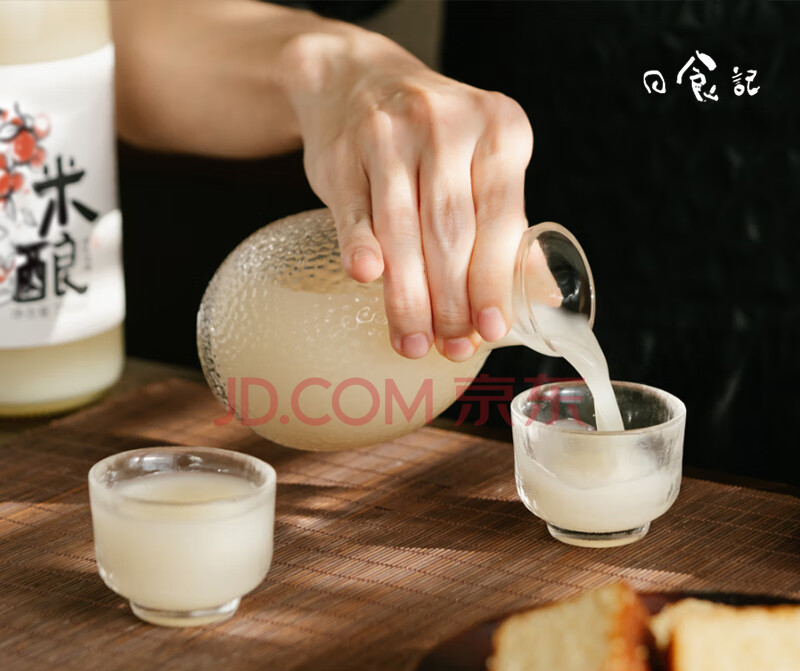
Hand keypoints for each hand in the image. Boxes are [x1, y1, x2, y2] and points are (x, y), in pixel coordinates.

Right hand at [282, 30, 532, 360]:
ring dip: (407, 294)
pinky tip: (365, 277)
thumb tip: (542, 302)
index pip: (501, 219)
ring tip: (413, 341)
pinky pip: (354, 208)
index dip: (494, 281)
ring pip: (403, 229)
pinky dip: (360, 243)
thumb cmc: (433, 140)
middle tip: (451, 347)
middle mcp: (447, 125)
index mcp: (500, 130)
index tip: (490, 331)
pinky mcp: (343, 152)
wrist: (358, 81)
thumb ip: (508, 230)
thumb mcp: (483, 165)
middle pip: (451, 231)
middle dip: (451, 300)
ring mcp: (390, 135)